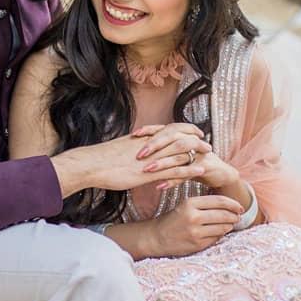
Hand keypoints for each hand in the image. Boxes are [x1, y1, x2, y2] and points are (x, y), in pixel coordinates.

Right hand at [51, 132, 209, 196]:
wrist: (91, 165)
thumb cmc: (101, 159)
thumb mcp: (121, 149)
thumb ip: (133, 148)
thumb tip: (138, 149)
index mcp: (144, 137)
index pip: (171, 128)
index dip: (186, 129)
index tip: (196, 132)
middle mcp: (151, 144)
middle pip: (180, 136)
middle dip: (196, 140)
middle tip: (207, 144)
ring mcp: (151, 157)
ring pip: (181, 151)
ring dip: (197, 153)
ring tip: (209, 156)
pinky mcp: (150, 172)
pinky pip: (174, 169)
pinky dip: (188, 169)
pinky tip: (199, 171)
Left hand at [135, 124, 238, 190]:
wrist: (219, 173)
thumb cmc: (193, 163)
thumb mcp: (178, 154)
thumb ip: (163, 150)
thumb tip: (138, 147)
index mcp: (183, 135)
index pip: (164, 127)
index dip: (149, 129)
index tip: (134, 134)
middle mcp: (191, 140)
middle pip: (172, 137)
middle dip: (154, 145)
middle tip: (139, 154)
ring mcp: (199, 152)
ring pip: (179, 154)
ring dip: (162, 162)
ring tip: (147, 170)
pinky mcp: (205, 166)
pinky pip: (187, 173)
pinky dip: (172, 180)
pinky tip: (159, 186)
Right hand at [150, 195, 243, 256]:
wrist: (156, 237)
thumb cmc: (174, 219)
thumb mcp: (186, 205)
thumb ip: (206, 204)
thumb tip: (231, 207)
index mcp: (190, 203)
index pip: (220, 201)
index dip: (233, 204)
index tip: (240, 207)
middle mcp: (193, 216)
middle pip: (224, 215)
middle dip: (234, 216)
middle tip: (238, 217)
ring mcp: (195, 231)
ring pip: (222, 227)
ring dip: (229, 226)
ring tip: (230, 224)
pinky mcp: (197, 244)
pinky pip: (216, 238)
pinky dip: (220, 235)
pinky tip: (218, 232)